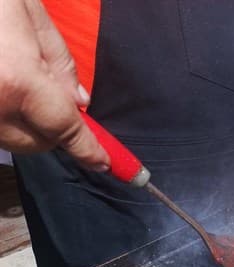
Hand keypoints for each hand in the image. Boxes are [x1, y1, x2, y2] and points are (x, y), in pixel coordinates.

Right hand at [0, 0, 108, 170]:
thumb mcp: (27, 12)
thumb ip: (59, 62)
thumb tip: (78, 103)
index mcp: (16, 81)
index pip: (64, 128)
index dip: (87, 149)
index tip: (103, 163)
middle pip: (36, 143)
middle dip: (54, 131)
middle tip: (53, 99)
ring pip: (10, 140)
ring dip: (26, 125)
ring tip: (19, 84)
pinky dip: (3, 116)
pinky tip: (5, 88)